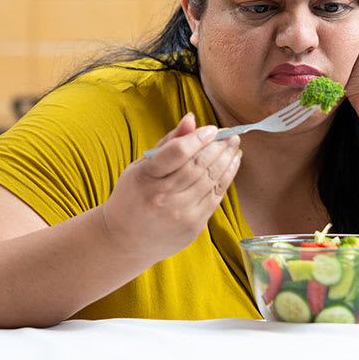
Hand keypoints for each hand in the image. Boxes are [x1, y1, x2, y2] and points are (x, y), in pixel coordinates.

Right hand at [101, 113, 241, 261]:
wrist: (125, 240)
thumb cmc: (133, 197)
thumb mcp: (141, 167)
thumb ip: (168, 144)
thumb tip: (191, 119)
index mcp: (145, 178)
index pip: (177, 153)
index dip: (198, 138)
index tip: (212, 129)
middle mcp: (162, 197)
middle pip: (198, 165)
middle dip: (218, 146)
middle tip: (230, 133)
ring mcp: (179, 213)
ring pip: (210, 180)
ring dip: (226, 159)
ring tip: (234, 144)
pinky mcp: (193, 226)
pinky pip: (216, 197)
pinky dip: (227, 177)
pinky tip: (232, 163)